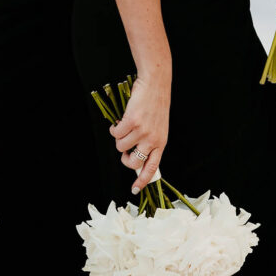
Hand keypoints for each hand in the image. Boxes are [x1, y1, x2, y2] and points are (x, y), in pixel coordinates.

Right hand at [109, 74, 169, 193]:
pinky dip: (114, 129)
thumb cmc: (155, 106)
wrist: (155, 85)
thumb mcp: (158, 127)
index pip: (152, 167)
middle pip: (132, 162)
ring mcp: (142, 131)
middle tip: (124, 149)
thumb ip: (149, 142)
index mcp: (161, 143)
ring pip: (120, 147)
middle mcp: (153, 140)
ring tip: (125, 128)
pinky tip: (121, 121)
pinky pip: (115, 134)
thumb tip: (134, 157)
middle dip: (124, 158)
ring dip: (119, 139)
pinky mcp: (132, 122)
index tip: (134, 190)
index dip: (142, 180)